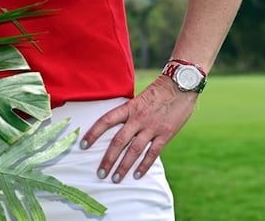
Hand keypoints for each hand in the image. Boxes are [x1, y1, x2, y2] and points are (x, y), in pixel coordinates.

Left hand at [78, 74, 196, 182]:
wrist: (181, 86)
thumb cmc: (158, 91)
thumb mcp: (138, 99)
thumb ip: (128, 112)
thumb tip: (115, 126)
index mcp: (129, 108)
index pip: (106, 121)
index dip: (93, 133)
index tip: (83, 145)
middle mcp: (138, 119)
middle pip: (118, 141)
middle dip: (108, 159)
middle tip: (100, 173)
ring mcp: (152, 128)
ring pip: (134, 150)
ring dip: (124, 166)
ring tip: (115, 178)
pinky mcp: (166, 134)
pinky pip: (153, 153)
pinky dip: (144, 165)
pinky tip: (137, 175)